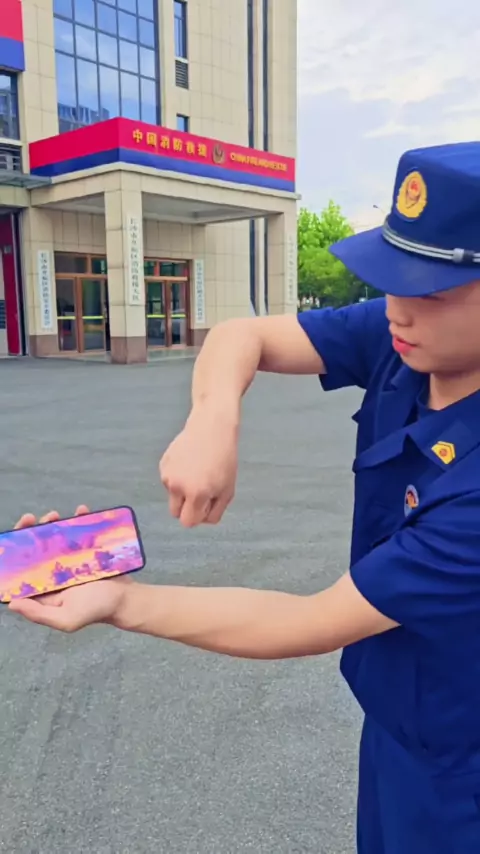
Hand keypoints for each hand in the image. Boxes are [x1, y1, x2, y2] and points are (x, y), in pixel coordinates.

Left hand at [8, 507, 131, 632]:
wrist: (127, 599)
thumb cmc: (97, 610)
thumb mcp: (67, 619)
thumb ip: (39, 614)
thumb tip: (12, 603)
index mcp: (43, 589)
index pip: (21, 570)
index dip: (14, 553)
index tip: (14, 537)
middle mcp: (53, 573)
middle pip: (36, 549)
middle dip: (31, 531)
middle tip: (33, 519)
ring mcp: (70, 560)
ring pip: (56, 537)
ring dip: (52, 523)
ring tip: (55, 515)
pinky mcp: (87, 550)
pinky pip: (80, 531)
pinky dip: (80, 519)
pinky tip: (81, 510)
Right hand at [160, 405, 238, 526]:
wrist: (212, 428)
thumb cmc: (224, 460)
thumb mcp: (228, 490)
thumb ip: (215, 512)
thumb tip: (200, 520)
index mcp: (196, 494)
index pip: (188, 522)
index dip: (198, 517)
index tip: (206, 506)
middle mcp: (178, 486)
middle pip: (175, 513)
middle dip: (187, 508)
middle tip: (201, 493)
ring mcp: (168, 474)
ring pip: (173, 496)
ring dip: (183, 491)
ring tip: (198, 472)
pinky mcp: (163, 464)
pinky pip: (170, 480)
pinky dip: (179, 476)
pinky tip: (190, 462)